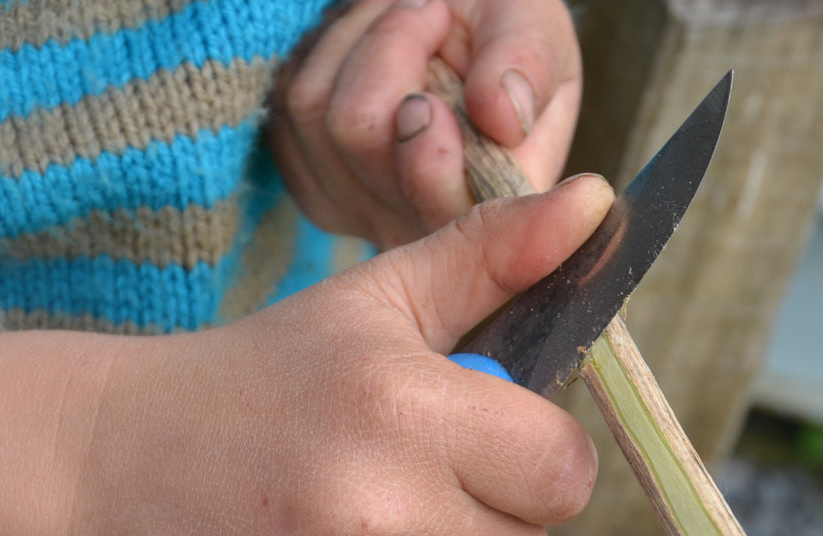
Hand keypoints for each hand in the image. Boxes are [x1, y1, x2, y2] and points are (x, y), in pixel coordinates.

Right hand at [0, 176, 612, 535]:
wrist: (105, 456)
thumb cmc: (262, 375)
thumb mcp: (373, 300)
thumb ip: (492, 254)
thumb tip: (596, 203)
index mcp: (405, 407)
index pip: (565, 477)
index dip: (540, 467)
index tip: (493, 453)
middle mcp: (370, 511)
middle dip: (491, 534)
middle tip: (419, 494)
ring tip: (356, 534)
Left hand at [271, 0, 580, 248]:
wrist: (456, 25)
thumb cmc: (503, 29)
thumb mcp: (533, 26)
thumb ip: (528, 66)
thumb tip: (504, 119)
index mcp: (496, 205)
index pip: (438, 207)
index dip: (421, 155)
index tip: (428, 97)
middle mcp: (425, 227)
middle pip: (360, 137)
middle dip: (391, 48)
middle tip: (432, 10)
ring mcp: (361, 210)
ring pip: (315, 112)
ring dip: (357, 40)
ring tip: (406, 18)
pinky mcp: (314, 183)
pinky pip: (289, 107)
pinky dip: (325, 56)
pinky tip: (369, 52)